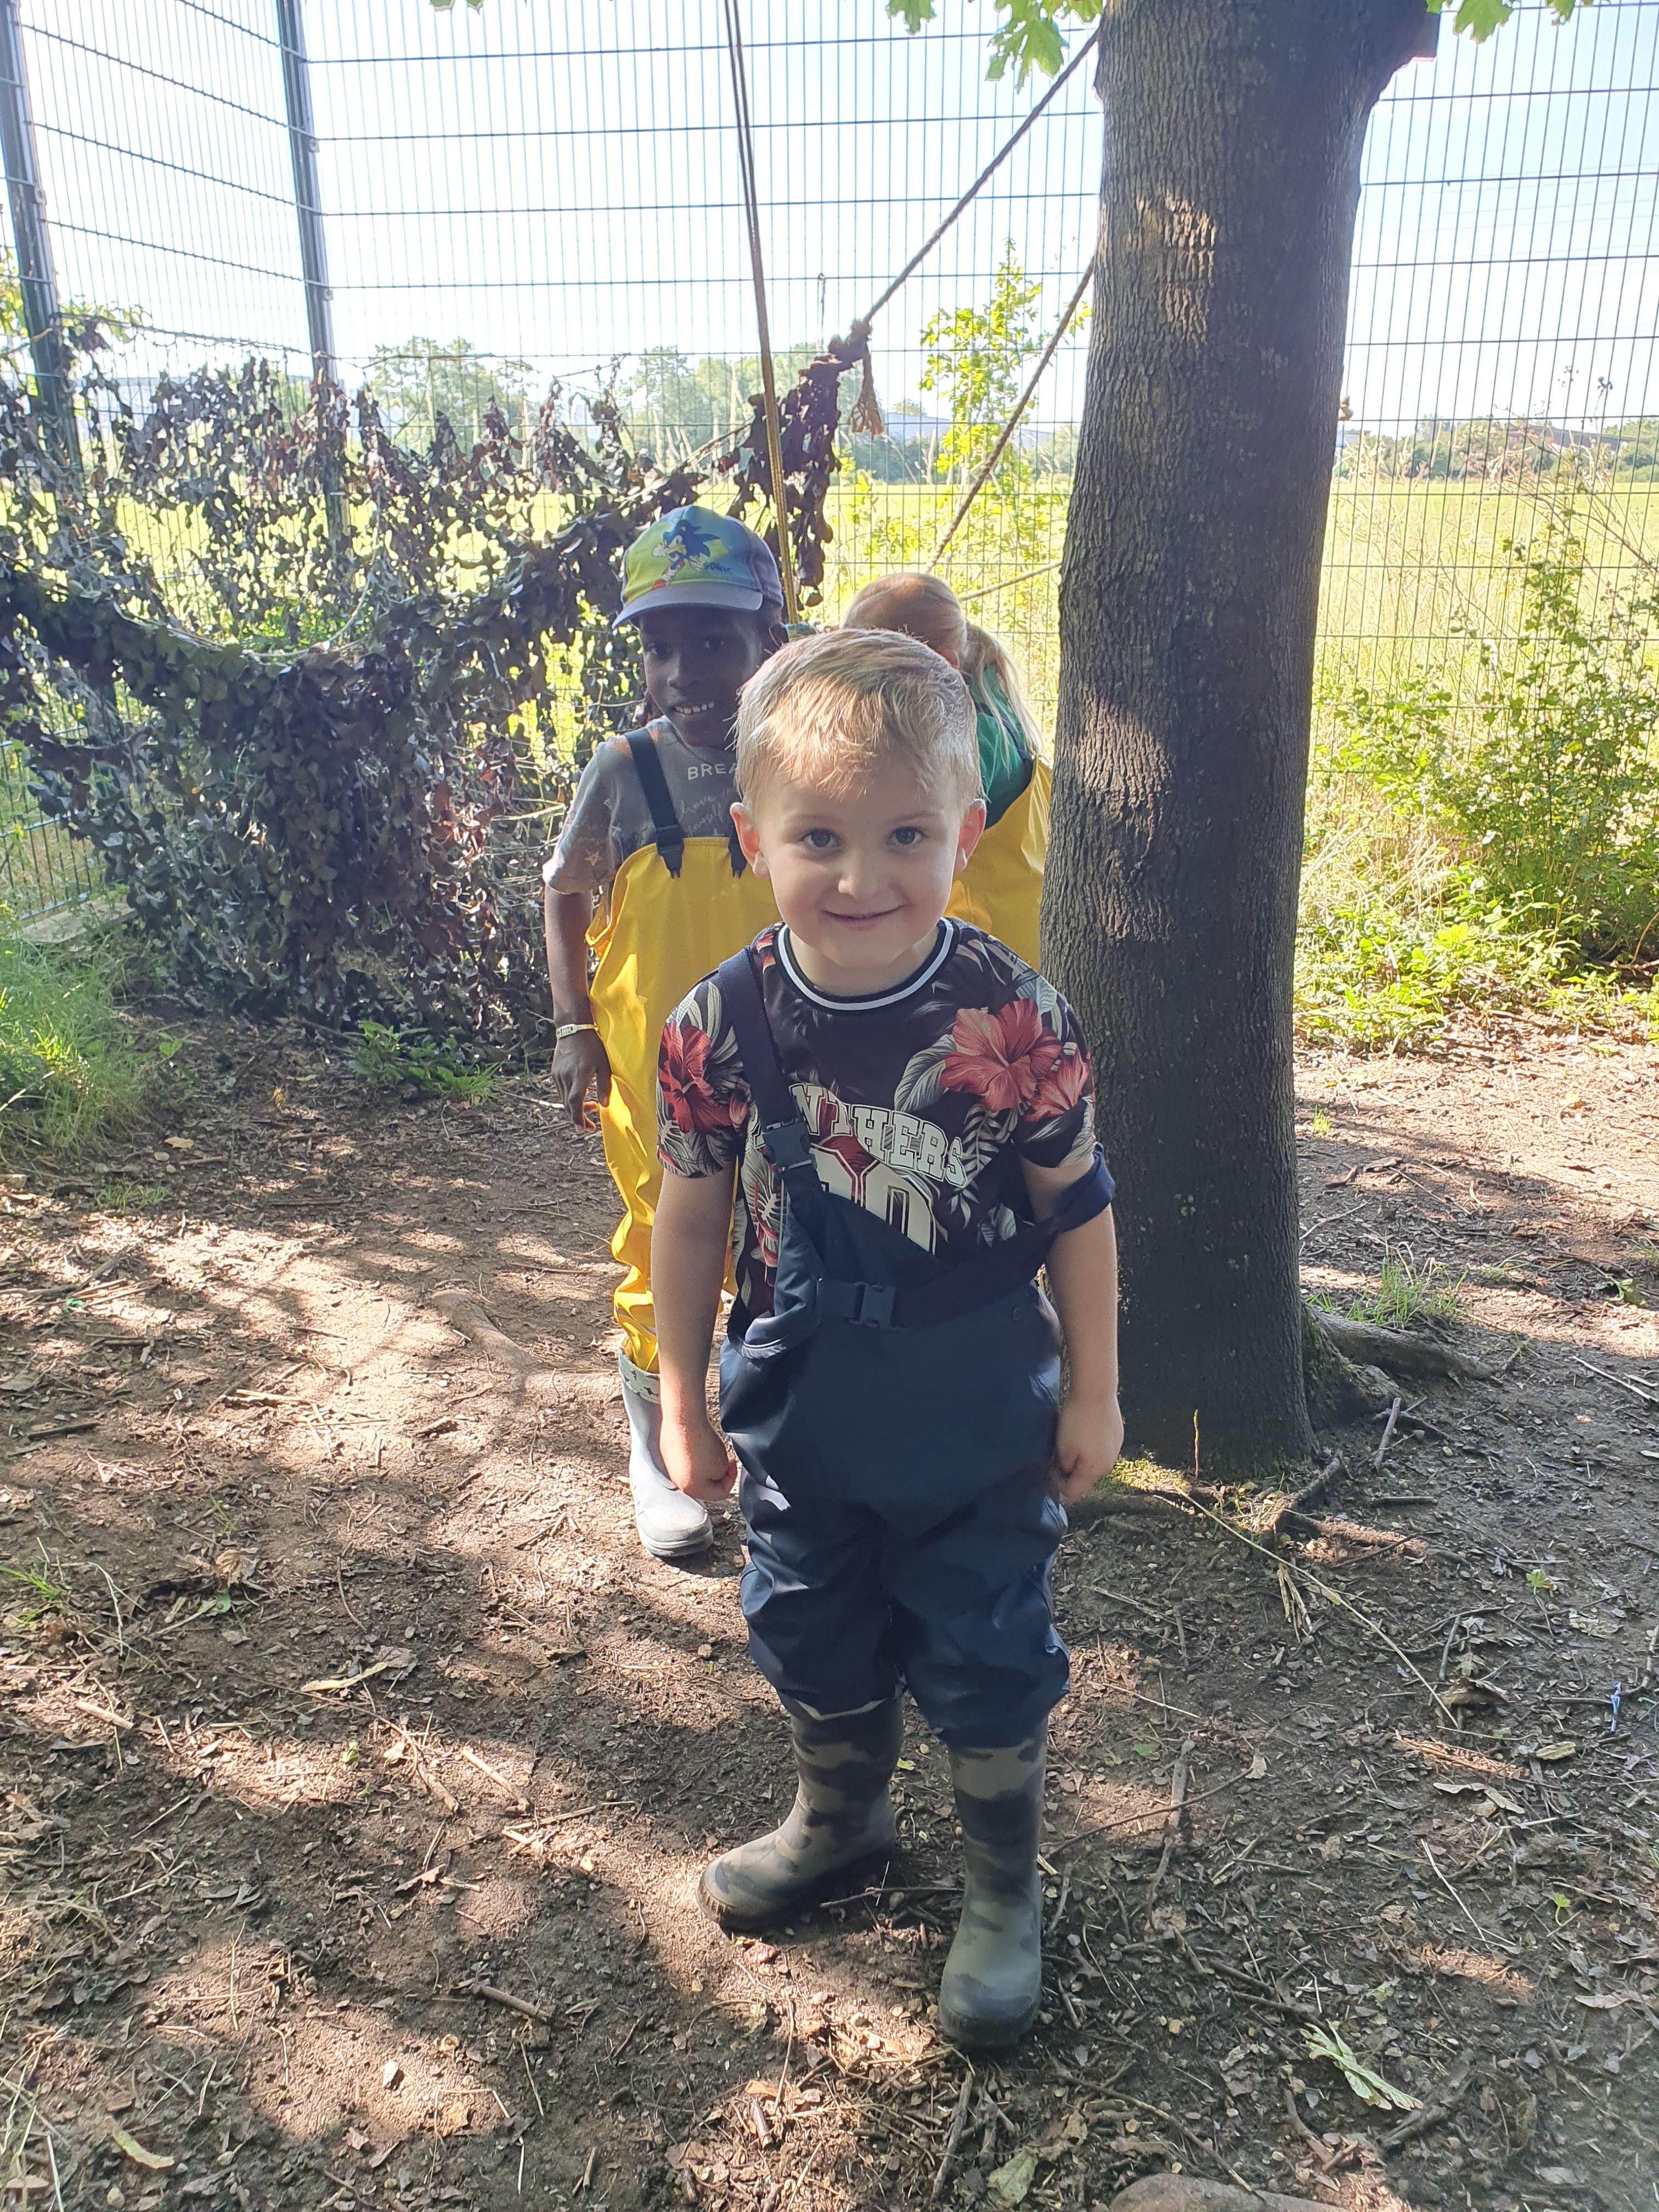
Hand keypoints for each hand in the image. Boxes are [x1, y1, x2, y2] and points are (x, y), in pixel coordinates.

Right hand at [552, 1028, 610, 1129]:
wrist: (573, 1028)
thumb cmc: (592, 1045)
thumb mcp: (604, 1065)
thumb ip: (605, 1086)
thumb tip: (604, 1105)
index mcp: (579, 1075)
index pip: (575, 1102)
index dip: (578, 1118)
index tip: (583, 1128)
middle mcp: (565, 1077)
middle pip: (568, 1105)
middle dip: (578, 1118)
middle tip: (589, 1126)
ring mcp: (558, 1075)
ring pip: (564, 1099)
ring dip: (575, 1107)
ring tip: (591, 1105)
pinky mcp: (554, 1072)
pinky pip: (561, 1090)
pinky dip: (570, 1097)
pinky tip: (581, 1093)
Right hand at [660, 1408, 738, 1501]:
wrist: (683, 1419)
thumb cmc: (700, 1441)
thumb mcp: (722, 1464)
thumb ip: (722, 1477)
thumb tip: (718, 1475)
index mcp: (692, 1489)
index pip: (720, 1493)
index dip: (731, 1478)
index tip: (732, 1465)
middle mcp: (678, 1482)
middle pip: (705, 1485)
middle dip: (716, 1473)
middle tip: (722, 1459)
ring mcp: (671, 1469)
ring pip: (694, 1473)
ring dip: (705, 1464)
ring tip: (709, 1449)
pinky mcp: (668, 1456)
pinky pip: (685, 1461)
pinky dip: (694, 1455)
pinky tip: (698, 1444)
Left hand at [1050, 1389, 1123, 1503]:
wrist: (1096, 1391)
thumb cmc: (1077, 1421)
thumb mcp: (1063, 1448)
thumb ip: (1064, 1467)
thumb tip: (1066, 1472)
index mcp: (1094, 1471)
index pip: (1074, 1492)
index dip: (1057, 1484)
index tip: (1049, 1468)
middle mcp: (1109, 1464)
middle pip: (1085, 1478)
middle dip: (1069, 1471)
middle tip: (1057, 1454)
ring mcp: (1116, 1449)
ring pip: (1093, 1463)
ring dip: (1080, 1458)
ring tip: (1070, 1440)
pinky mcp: (1118, 1435)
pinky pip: (1101, 1449)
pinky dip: (1091, 1446)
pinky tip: (1083, 1430)